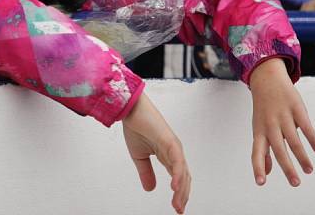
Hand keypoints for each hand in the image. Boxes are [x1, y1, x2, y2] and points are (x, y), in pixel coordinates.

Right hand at [122, 93, 190, 213]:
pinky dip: (178, 175)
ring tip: (178, 204)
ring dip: (181, 190)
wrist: (130, 109)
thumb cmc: (136, 126)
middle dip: (183, 195)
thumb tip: (150, 189)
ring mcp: (174, 147)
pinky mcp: (170, 142)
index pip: (178, 177)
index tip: (177, 208)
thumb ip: (146, 172)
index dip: (179, 193)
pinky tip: (175, 187)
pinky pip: (177, 161)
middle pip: (184, 177)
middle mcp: (174, 151)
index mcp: (167, 155)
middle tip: (179, 210)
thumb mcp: (139, 156)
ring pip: (182, 172)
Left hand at [249, 58, 314, 186]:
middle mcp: (270, 125)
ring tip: (309, 170)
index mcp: (259, 131)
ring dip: (302, 156)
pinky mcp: (296, 108)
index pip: (256, 152)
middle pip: (278, 149)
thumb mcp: (260, 128)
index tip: (261, 183)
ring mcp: (283, 116)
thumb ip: (263, 150)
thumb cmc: (264, 110)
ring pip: (293, 140)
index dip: (258, 167)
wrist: (266, 79)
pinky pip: (305, 125)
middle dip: (287, 168)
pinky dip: (312, 138)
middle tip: (295, 183)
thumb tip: (266, 173)